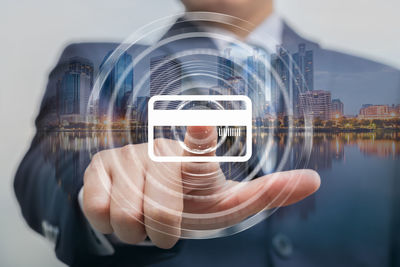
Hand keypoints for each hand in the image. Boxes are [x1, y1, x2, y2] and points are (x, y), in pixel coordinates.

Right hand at [82, 126, 319, 248]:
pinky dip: (112, 225)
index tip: (203, 125)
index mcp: (196, 160)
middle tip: (167, 221)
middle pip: (161, 213)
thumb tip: (315, 180)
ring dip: (138, 231)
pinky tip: (120, 207)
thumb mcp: (225, 203)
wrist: (146, 197)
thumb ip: (265, 194)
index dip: (199, 138)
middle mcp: (161, 151)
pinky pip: (100, 212)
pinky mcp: (98, 168)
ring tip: (143, 216)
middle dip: (165, 231)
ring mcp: (127, 157)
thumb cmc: (191, 200)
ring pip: (127, 217)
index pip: (199, 148)